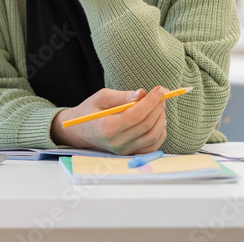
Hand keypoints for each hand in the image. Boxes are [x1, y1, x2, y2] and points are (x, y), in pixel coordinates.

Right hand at [51, 86, 168, 154]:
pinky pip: (153, 146)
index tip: (160, 89)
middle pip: (147, 125)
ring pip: (154, 136)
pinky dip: (160, 132)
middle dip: (159, 107)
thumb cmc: (90, 111)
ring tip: (159, 105)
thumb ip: (122, 96)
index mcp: (108, 127)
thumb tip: (142, 94)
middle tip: (162, 94)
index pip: (137, 114)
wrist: (80, 131)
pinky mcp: (130, 153)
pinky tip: (158, 119)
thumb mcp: (101, 97)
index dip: (151, 101)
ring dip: (161, 118)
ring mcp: (125, 150)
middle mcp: (117, 142)